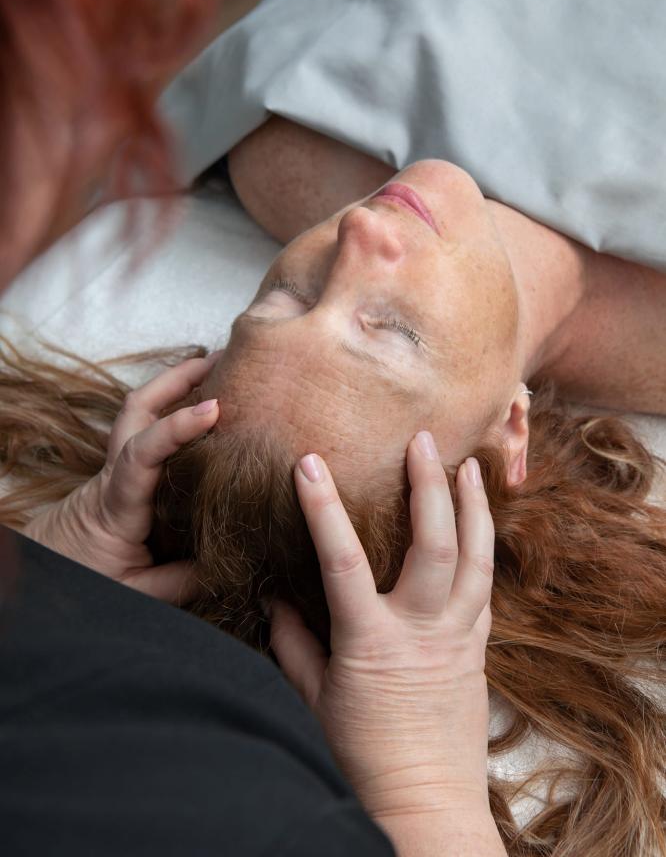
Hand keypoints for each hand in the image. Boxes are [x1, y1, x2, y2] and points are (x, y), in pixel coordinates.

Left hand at [23, 354, 219, 602]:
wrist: (53, 565)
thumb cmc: (90, 576)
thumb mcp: (135, 590)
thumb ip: (181, 581)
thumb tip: (235, 562)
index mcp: (118, 499)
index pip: (141, 451)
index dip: (177, 426)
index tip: (214, 408)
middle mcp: (118, 469)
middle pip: (137, 406)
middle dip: (179, 376)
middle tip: (225, 360)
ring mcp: (121, 460)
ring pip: (143, 407)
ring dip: (180, 382)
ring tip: (225, 368)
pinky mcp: (130, 463)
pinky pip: (153, 421)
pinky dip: (180, 403)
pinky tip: (211, 401)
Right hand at [270, 433, 495, 824]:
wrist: (427, 806)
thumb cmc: (363, 756)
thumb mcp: (314, 700)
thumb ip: (294, 642)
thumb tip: (275, 596)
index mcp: (371, 643)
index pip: (342, 561)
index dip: (323, 508)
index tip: (308, 462)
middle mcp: (422, 632)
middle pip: (434, 544)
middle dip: (430, 485)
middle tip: (425, 440)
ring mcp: (458, 638)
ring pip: (477, 560)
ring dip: (475, 508)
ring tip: (469, 465)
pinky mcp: (479, 649)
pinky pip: (486, 588)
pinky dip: (483, 549)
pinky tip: (479, 526)